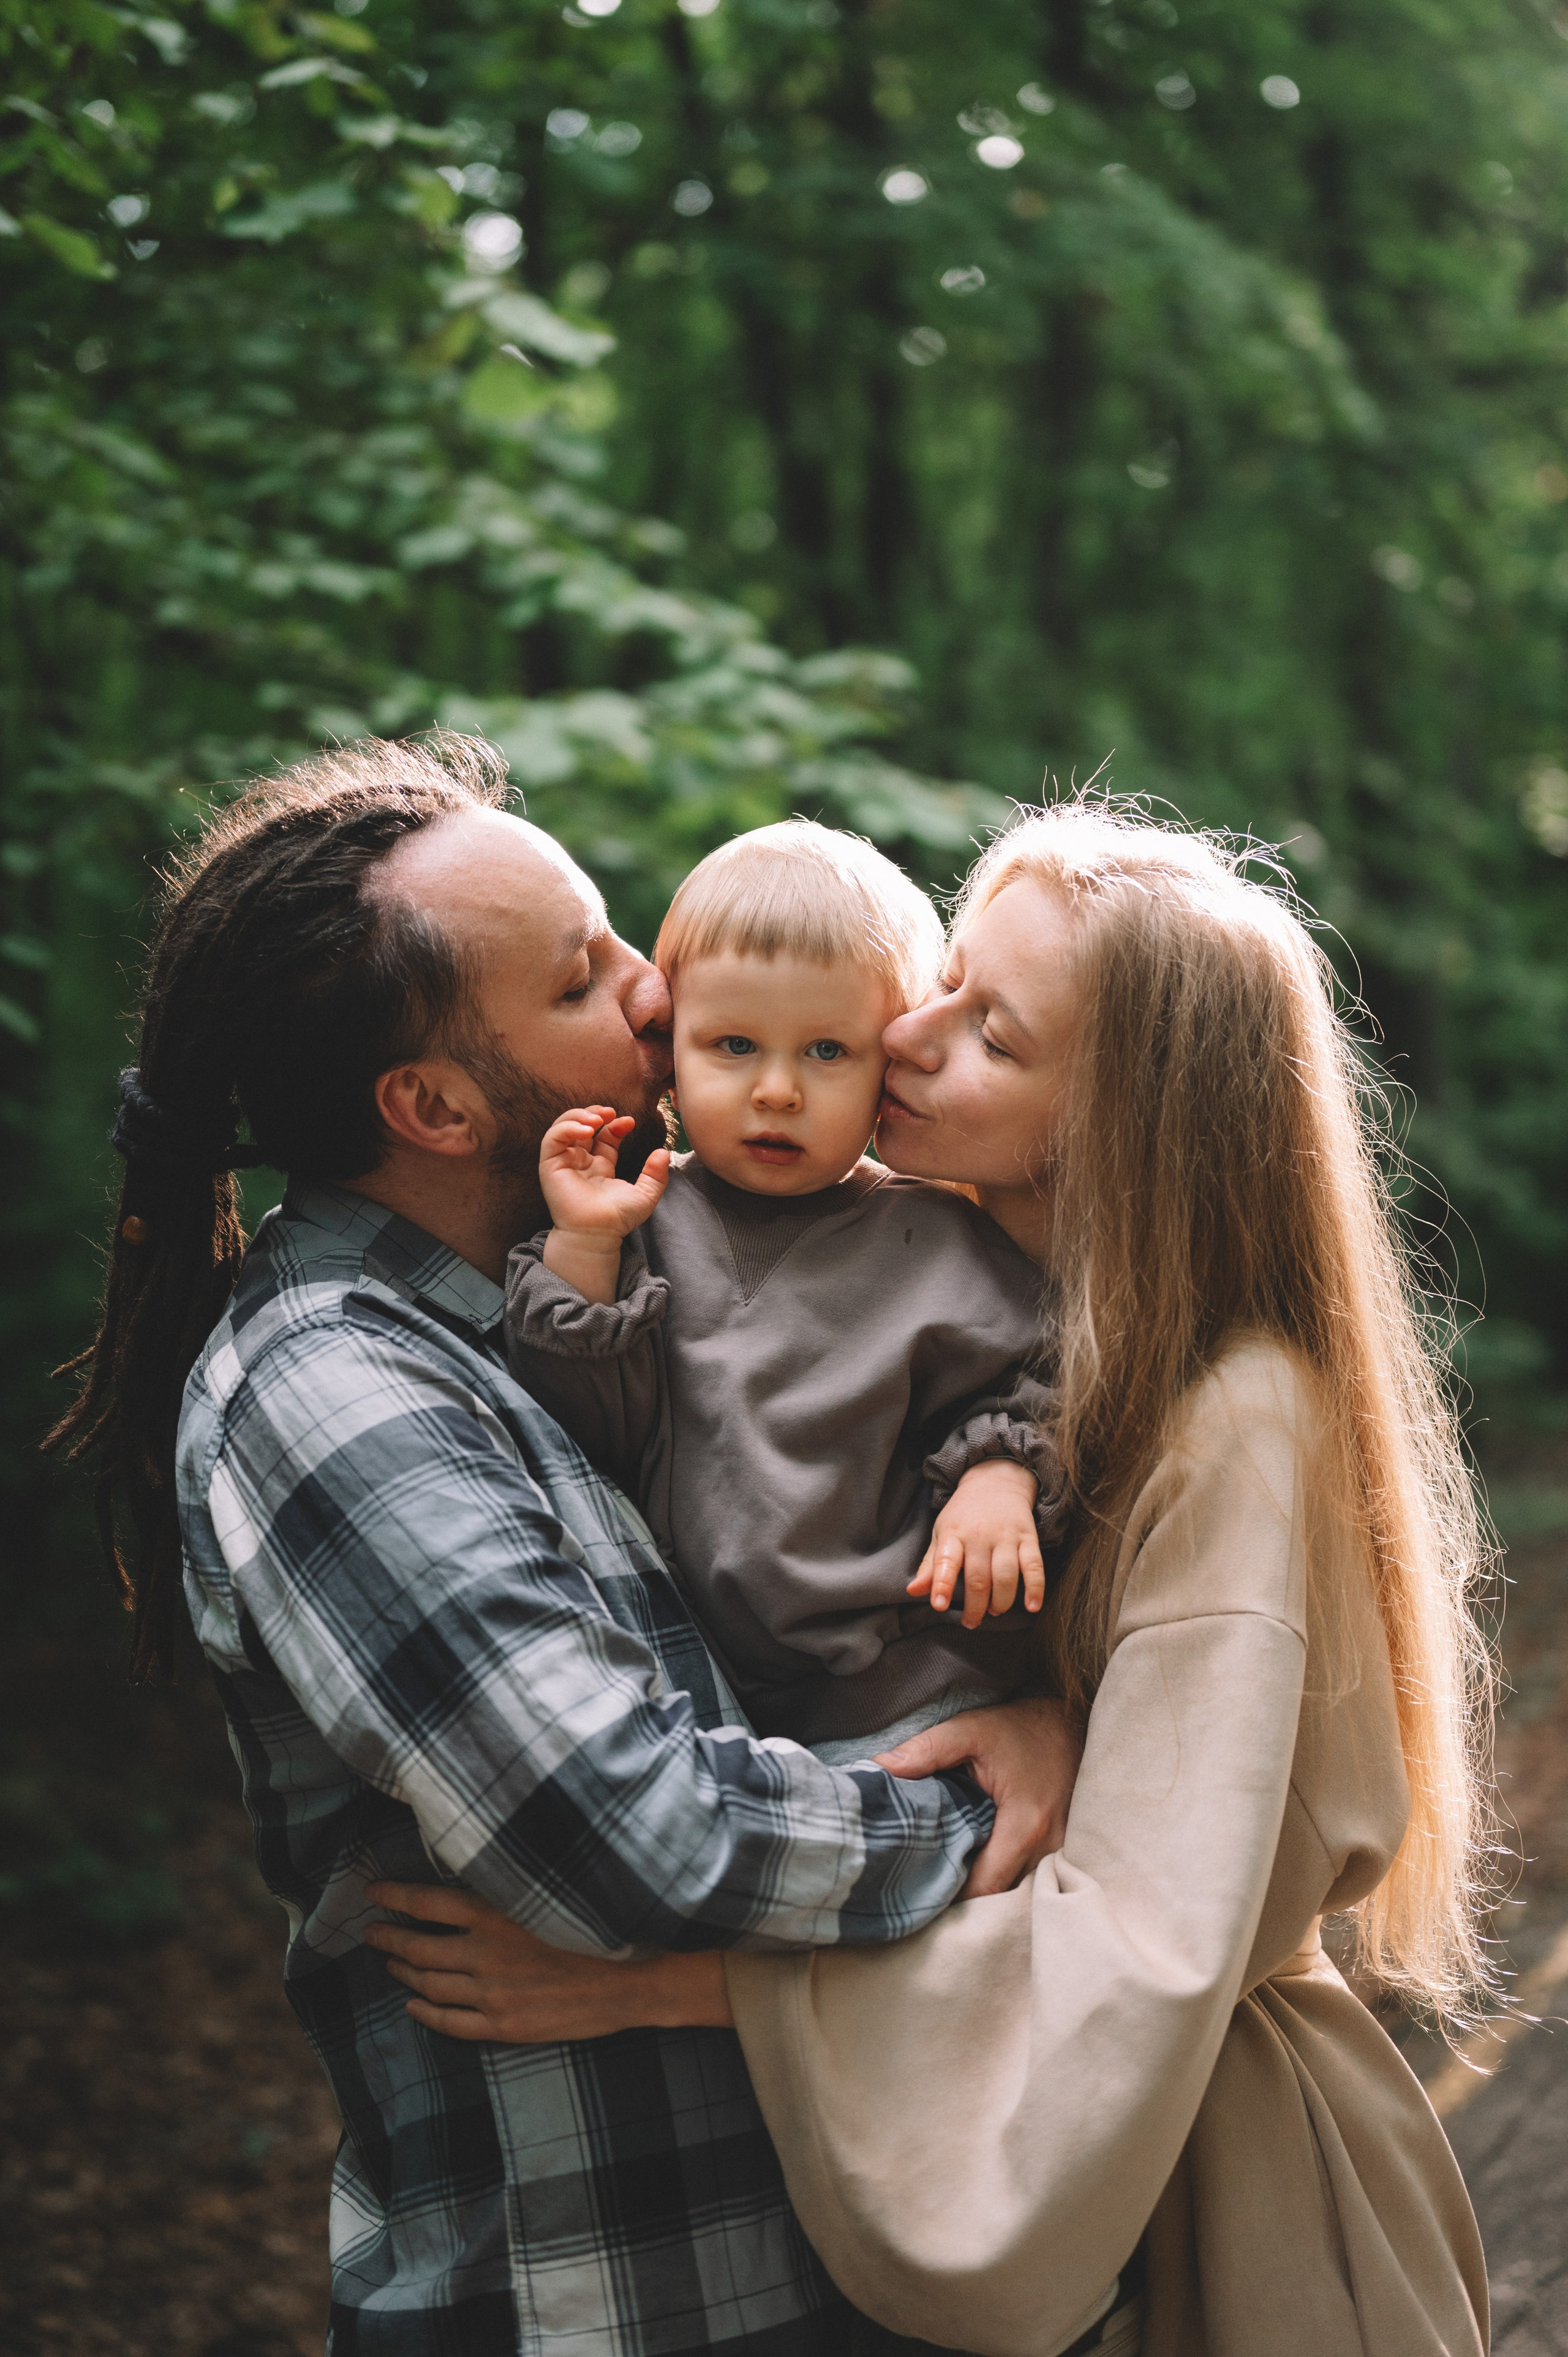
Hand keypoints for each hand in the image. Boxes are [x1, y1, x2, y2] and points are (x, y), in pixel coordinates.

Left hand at [363, 1882, 732, 2041]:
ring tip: (390, 1965)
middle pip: (418, 1947)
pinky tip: (413, 2007)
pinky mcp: (504, 2026)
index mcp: (495, 1913)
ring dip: (403, 1973)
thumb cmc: (596, 1924)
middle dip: (389, 1938)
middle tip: (371, 1933)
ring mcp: (492, 1994)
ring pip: (429, 1985)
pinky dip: (425, 2014)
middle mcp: (485, 1954)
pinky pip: (450, 2023)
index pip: (426, 1901)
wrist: (635, 1978)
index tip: (372, 1892)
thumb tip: (473, 1871)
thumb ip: (507, 1886)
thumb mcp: (549, 1889)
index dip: (394, 1896)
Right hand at [540, 1105, 670, 1303]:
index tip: (630, 1122)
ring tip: (597, 1119)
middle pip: (582, 1125)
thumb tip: (663, 1152)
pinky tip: (586, 1130)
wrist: (598, 1234)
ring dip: (579, 1116)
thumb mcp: (646, 1195)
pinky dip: (567, 1127)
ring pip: (563, 1127)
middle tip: (610, 1112)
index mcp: (600, 1166)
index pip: (605, 1135)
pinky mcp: (550, 1166)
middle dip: (595, 1113)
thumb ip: (656, 1174)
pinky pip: (553, 1138)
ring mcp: (564, 1162)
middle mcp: (580, 1162)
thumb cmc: (618, 1219)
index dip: (616, 1125)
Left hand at [875, 1695, 1082, 1898]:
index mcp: (1026, 1825)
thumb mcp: (972, 1729)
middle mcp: (1049, 1848)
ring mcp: (1061, 1854)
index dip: (950, 1892)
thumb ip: (928, 1749)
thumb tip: (880, 1768)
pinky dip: (1005, 1875)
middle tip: (928, 1878)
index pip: (985, 1887)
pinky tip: (981, 1859)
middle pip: (1000, 1895)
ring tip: (951, 1868)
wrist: (1071, 1724)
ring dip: (986, 1883)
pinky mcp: (1063, 1851)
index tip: (920, 1882)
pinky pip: (1028, 1877)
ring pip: (1015, 1889)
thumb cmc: (1020, 1729)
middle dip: (964, 1891)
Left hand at [908, 1458, 1045, 1626]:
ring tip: (994, 1611)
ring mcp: (1006, 1536)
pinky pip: (1034, 1566)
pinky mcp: (1028, 1538)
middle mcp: (980, 1535)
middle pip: (978, 1579)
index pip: (945, 1561)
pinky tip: (1032, 1606)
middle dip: (975, 1607)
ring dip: (1001, 1602)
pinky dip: (1035, 1589)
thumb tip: (913, 1591)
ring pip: (1006, 1576)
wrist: (996, 1481)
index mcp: (953, 1533)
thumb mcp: (942, 1533)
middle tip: (971, 1621)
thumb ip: (930, 1565)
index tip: (939, 1606)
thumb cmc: (964, 1516)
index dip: (941, 1584)